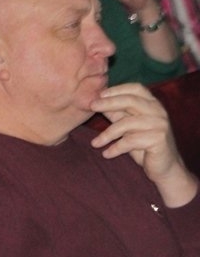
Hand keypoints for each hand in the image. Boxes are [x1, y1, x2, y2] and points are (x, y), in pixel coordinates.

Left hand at [90, 83, 197, 206]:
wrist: (165, 168)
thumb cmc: (142, 144)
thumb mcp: (127, 126)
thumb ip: (116, 113)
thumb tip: (95, 100)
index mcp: (153, 103)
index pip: (135, 88)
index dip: (117, 89)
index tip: (99, 95)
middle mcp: (158, 111)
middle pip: (130, 101)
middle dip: (108, 103)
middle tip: (91, 106)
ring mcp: (160, 124)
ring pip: (127, 123)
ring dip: (107, 134)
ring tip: (94, 144)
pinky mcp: (159, 139)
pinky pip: (131, 141)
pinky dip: (115, 148)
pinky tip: (106, 154)